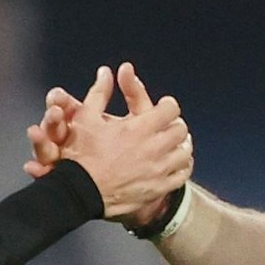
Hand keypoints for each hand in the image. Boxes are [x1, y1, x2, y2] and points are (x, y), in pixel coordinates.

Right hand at [26, 63, 191, 222]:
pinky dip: (182, 167)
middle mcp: (153, 148)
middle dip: (174, 124)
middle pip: (180, 130)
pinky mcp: (158, 189)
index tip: (163, 107)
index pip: (170, 109)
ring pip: (185, 153)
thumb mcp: (86, 118)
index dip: (168, 105)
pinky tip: (175, 164)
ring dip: (181, 146)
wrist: (79, 192)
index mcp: (139, 128)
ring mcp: (158, 170)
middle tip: (166, 125)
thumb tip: (105, 72)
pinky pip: (182, 176)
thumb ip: (99, 93)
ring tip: (173, 144)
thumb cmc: (81, 154)